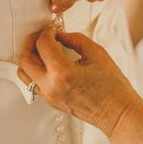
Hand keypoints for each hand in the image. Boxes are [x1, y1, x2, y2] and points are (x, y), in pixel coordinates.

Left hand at [16, 28, 141, 136]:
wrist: (118, 112)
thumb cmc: (113, 87)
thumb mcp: (97, 54)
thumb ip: (75, 39)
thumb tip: (60, 35)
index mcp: (62, 73)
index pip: (43, 44)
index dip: (47, 32)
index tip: (55, 31)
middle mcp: (51, 86)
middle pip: (24, 59)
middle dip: (32, 43)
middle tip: (44, 38)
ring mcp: (49, 97)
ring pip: (24, 74)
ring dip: (30, 58)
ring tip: (44, 51)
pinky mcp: (51, 102)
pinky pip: (33, 84)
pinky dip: (36, 71)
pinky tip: (49, 65)